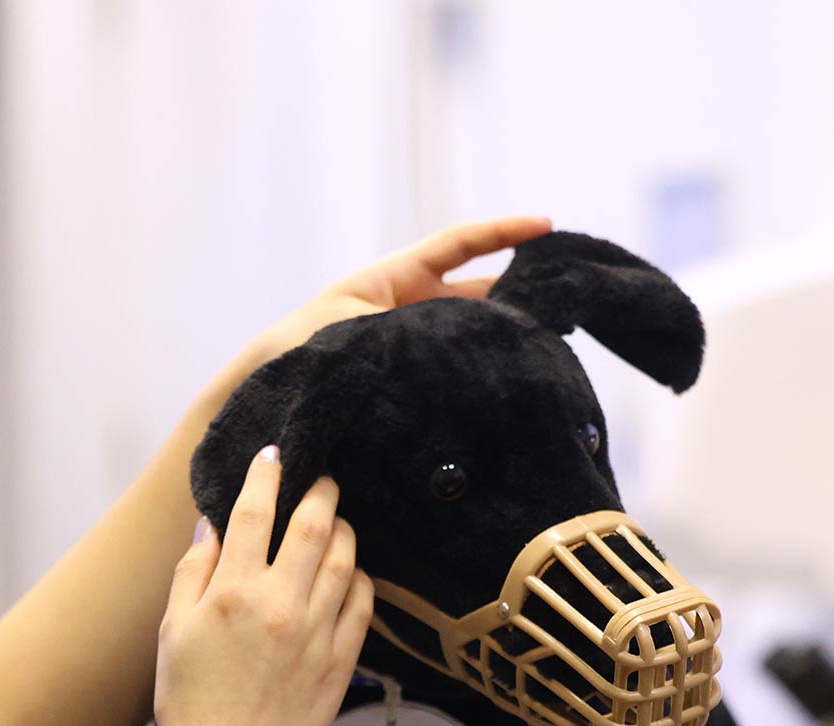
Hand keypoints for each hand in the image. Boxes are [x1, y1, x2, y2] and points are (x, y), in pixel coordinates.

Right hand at [153, 448, 372, 725]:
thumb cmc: (188, 704)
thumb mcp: (172, 632)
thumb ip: (192, 573)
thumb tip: (213, 527)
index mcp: (232, 593)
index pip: (256, 512)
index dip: (266, 475)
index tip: (274, 455)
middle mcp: (281, 604)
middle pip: (314, 524)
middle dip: (320, 489)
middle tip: (322, 477)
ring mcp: (317, 632)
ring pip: (345, 558)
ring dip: (343, 529)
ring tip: (335, 521)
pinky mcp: (341, 661)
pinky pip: (362, 603)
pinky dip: (359, 578)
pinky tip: (349, 573)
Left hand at [246, 215, 552, 366]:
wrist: (268, 393)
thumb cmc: (297, 352)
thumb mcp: (351, 330)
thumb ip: (402, 326)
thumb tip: (459, 333)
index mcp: (395, 277)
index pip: (460, 244)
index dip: (503, 232)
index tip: (546, 226)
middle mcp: (411, 304)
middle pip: (478, 288)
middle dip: (520, 288)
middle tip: (565, 296)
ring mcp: (415, 337)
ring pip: (472, 328)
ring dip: (506, 331)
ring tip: (553, 338)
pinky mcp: (415, 370)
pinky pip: (456, 361)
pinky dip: (484, 363)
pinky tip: (512, 375)